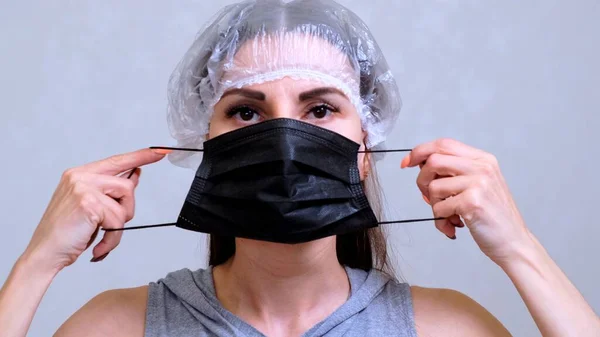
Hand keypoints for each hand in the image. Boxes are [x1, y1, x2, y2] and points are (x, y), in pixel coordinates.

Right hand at [21, 148, 167, 272]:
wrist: (45, 253)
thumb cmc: (67, 233)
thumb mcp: (91, 207)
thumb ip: (111, 191)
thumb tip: (134, 176)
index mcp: (80, 174)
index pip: (118, 161)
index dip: (142, 156)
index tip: (161, 151)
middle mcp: (80, 176)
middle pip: (127, 186)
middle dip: (126, 210)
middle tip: (110, 225)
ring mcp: (83, 187)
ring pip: (124, 204)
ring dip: (118, 226)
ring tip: (102, 236)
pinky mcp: (88, 203)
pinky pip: (117, 221)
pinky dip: (112, 239)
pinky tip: (98, 246)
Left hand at [401, 138, 532, 265]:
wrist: (514, 242)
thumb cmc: (493, 216)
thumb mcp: (478, 185)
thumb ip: (453, 172)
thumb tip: (420, 164)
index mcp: (482, 159)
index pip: (443, 144)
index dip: (420, 152)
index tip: (407, 163)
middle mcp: (482, 167)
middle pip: (433, 160)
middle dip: (422, 180)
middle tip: (429, 197)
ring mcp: (479, 183)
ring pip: (433, 187)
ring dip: (434, 205)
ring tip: (449, 215)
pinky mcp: (472, 202)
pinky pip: (438, 207)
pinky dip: (440, 219)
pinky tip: (454, 224)